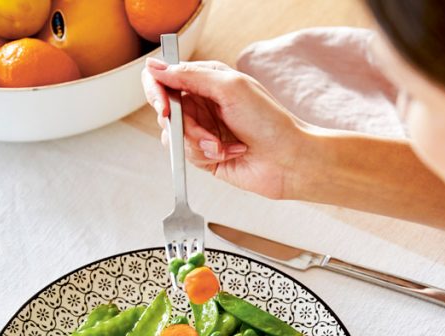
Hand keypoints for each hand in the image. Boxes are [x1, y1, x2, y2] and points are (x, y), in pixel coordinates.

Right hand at [142, 58, 311, 199]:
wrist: (288, 160)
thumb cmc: (269, 121)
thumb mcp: (230, 87)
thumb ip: (190, 75)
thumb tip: (156, 67)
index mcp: (207, 80)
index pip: (165, 77)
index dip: (157, 91)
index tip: (165, 108)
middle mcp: (202, 103)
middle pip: (166, 110)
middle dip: (185, 126)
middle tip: (206, 134)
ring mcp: (203, 130)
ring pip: (174, 136)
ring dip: (198, 143)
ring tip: (222, 146)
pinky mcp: (204, 155)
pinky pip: (186, 155)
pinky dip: (205, 155)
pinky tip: (228, 154)